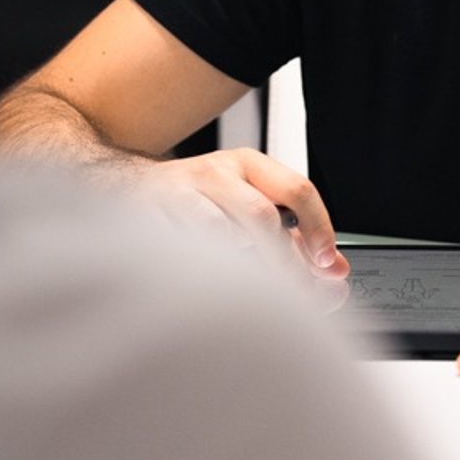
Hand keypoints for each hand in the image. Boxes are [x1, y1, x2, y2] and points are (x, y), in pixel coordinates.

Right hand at [119, 148, 349, 298]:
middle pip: (261, 216)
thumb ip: (296, 238)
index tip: (328, 264)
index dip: (318, 228)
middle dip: (283, 260)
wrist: (123, 184)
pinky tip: (205, 279)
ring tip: (240, 282)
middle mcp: (215, 172)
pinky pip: (184, 251)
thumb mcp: (248, 203)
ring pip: (222, 235)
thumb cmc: (197, 200)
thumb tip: (336, 272)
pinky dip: (202, 270)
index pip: (296, 189)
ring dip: (238, 264)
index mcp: (247, 164)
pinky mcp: (147, 216)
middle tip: (294, 294)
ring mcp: (178, 193)